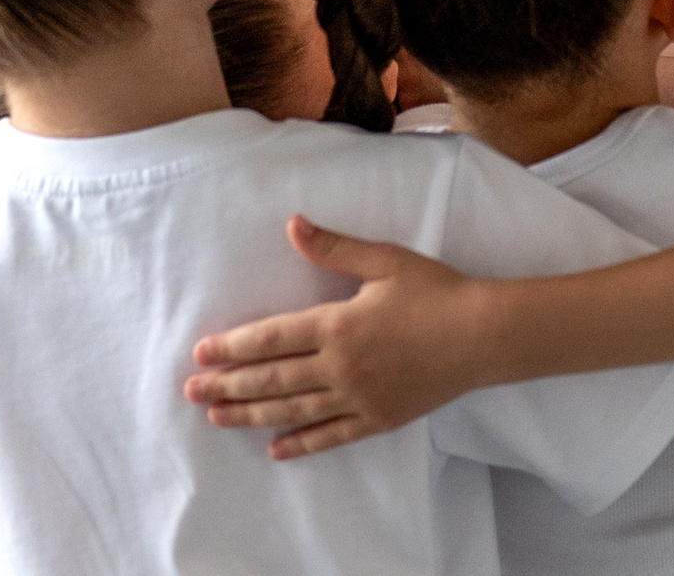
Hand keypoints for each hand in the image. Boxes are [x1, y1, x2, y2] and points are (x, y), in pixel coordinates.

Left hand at [185, 215, 485, 457]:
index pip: (271, 338)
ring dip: (251, 415)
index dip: (232, 347)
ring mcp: (358, 397)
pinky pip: (331, 435)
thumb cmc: (436, 291)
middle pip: (272, 379)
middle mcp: (340, 367)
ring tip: (216, 417)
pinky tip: (276, 449)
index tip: (201, 353)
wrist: (482, 335)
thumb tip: (292, 225)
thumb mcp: (384, 260)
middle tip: (191, 390)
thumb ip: (333, 247)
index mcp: (337, 325)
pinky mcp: (378, 418)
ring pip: (293, 410)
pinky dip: (302, 443)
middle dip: (228, 385)